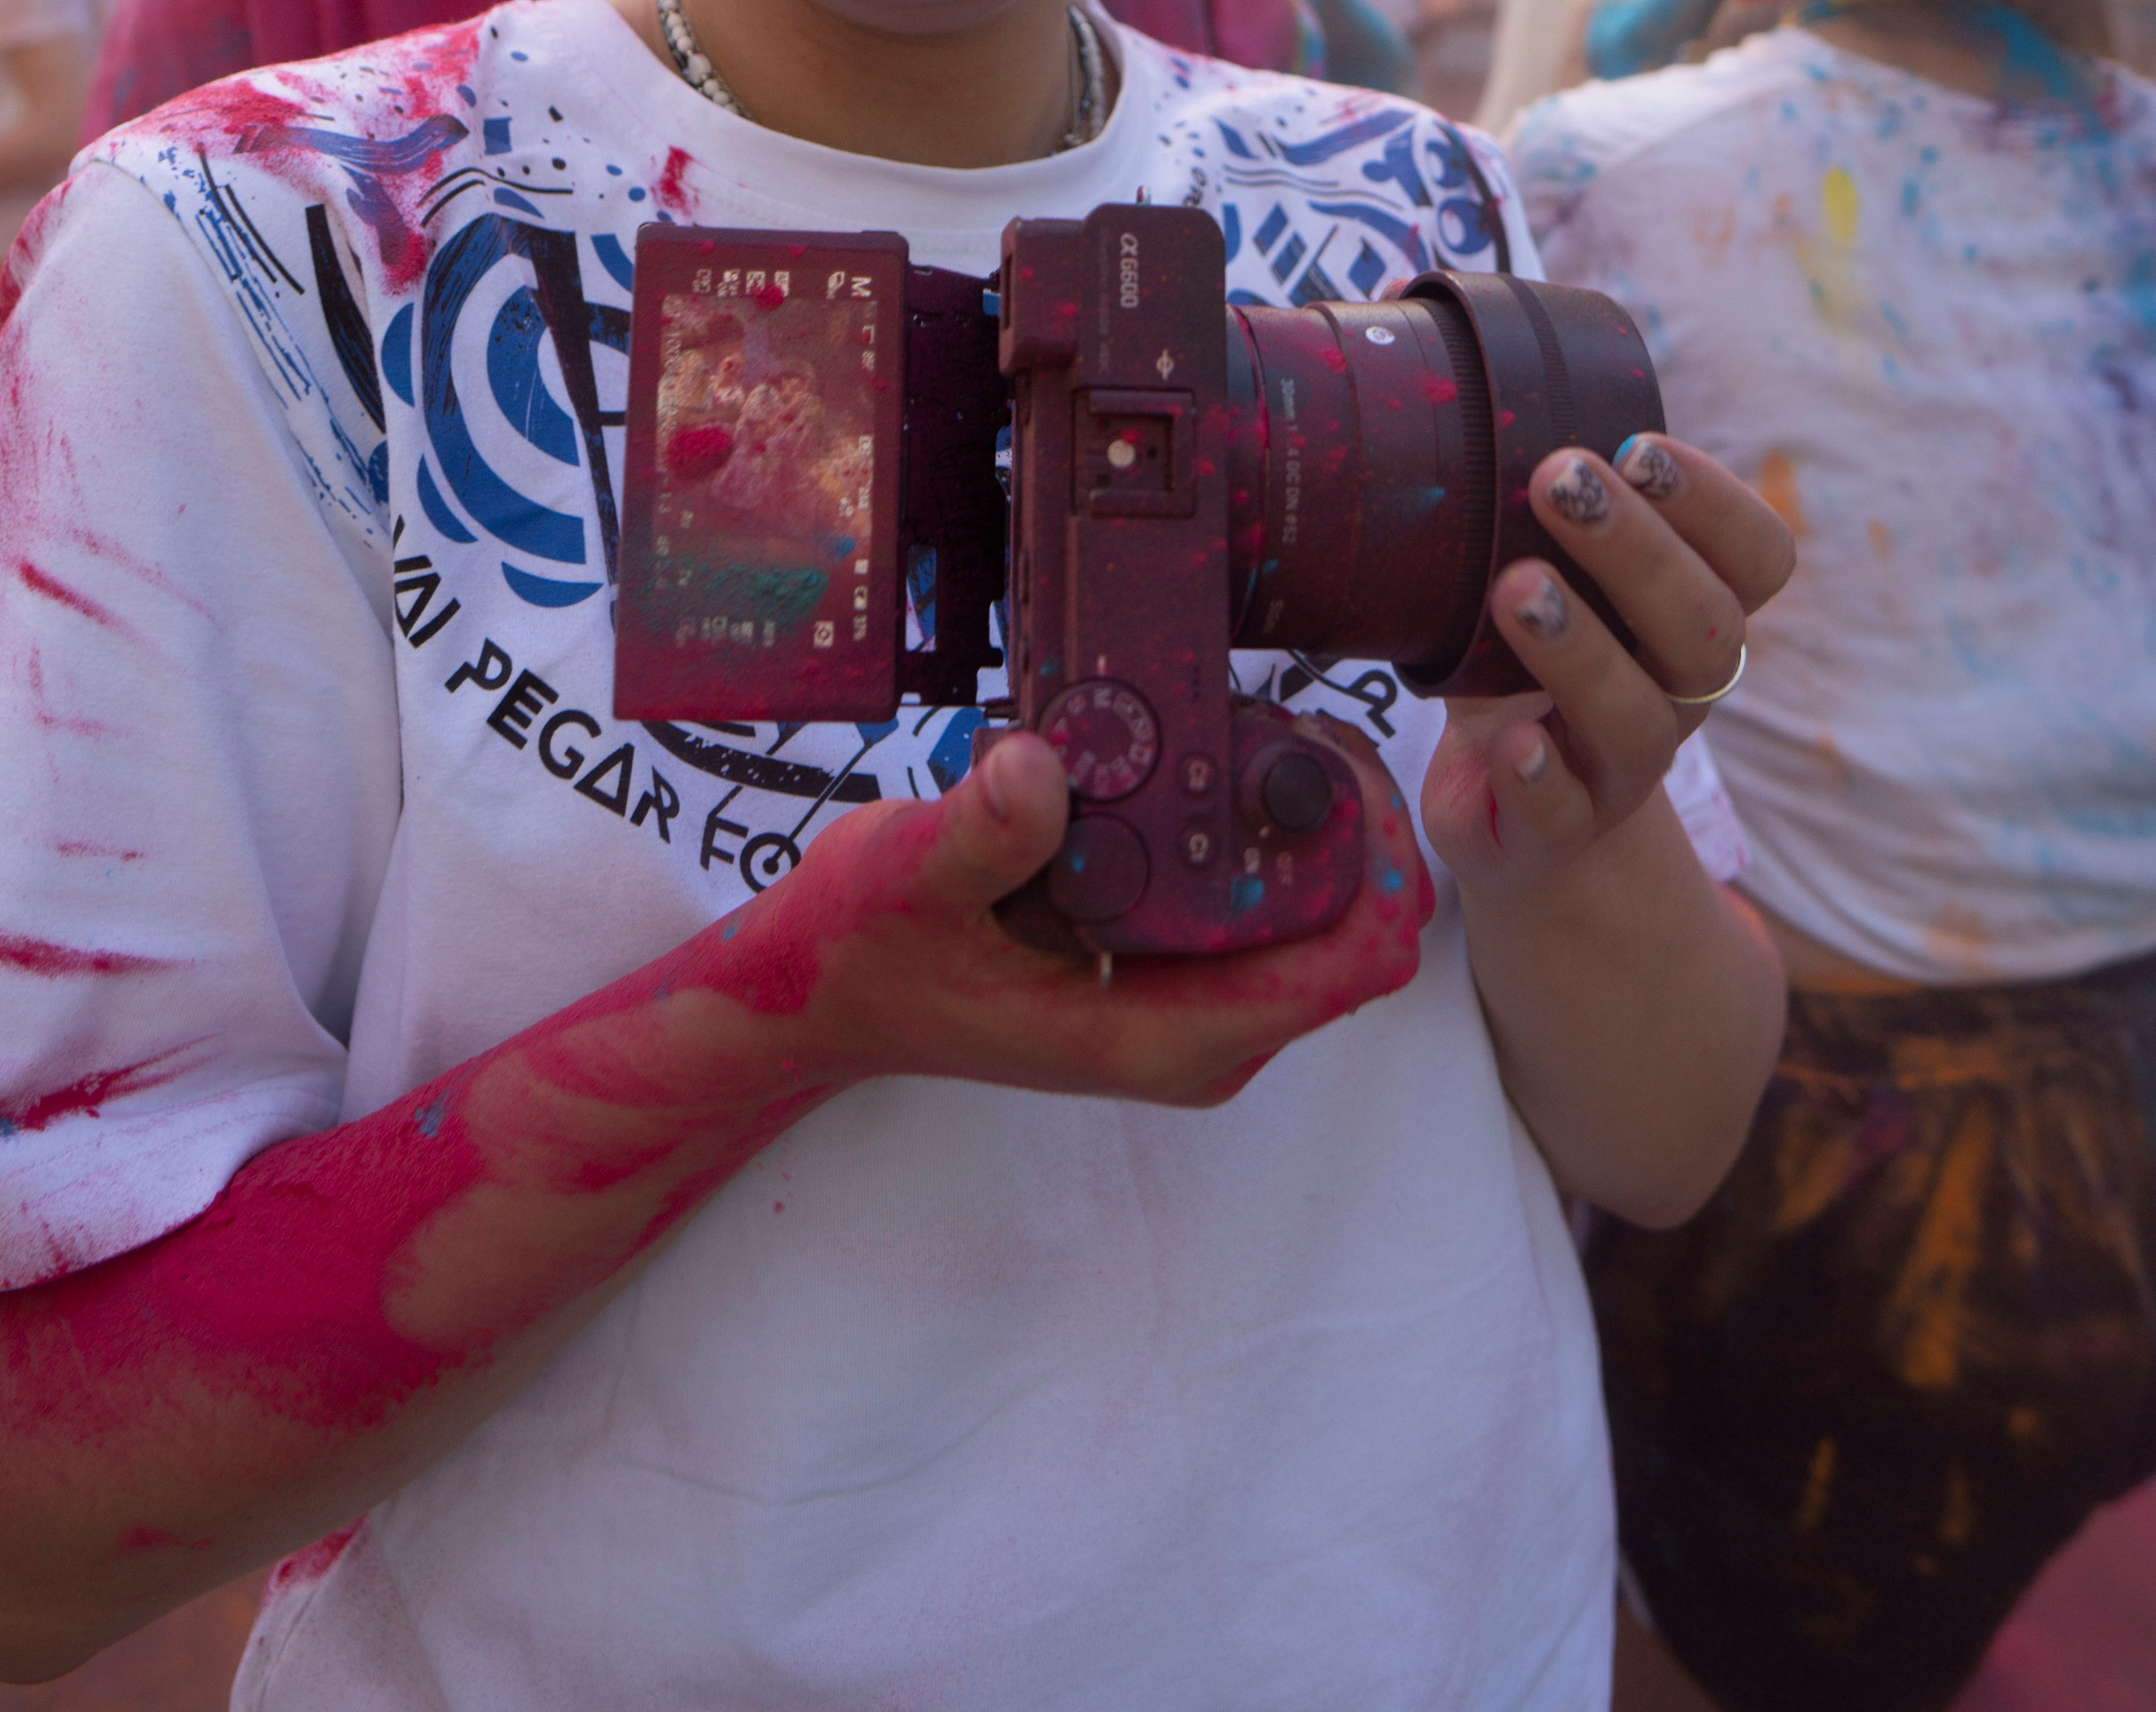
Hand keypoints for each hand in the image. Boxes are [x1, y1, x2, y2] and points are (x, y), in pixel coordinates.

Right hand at [692, 727, 1433, 1107]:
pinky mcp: (1176, 979)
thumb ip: (977, 833)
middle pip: (1359, 936)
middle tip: (1295, 720)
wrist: (826, 997)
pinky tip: (1225, 761)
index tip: (1328, 758)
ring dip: (1320, 824)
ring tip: (1267, 728)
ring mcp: (1193, 1013)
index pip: (1347, 966)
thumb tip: (1036, 769)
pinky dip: (1272, 837)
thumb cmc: (865, 949)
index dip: (1375, 858)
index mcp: (1159, 1039)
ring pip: (1326, 921)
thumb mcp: (905, 876)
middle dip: (1355, 824)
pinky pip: (1275, 911)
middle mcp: (1200, 1041)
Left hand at [1420, 434, 1792, 894]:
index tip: (1637, 447)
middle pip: (1702, 627)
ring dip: (1581, 649)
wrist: (1501, 807)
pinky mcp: (1555, 832)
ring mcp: (1620, 770)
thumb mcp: (1539, 575)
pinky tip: (1512, 743)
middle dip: (1637, 551)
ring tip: (1515, 590)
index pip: (1756, 559)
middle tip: (1559, 483)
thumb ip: (1533, 502)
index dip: (1714, 504)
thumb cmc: (1521, 665)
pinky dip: (1541, 777)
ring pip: (1637, 718)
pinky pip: (1565, 812)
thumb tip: (1462, 360)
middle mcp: (1678, 694)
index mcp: (1692, 619)